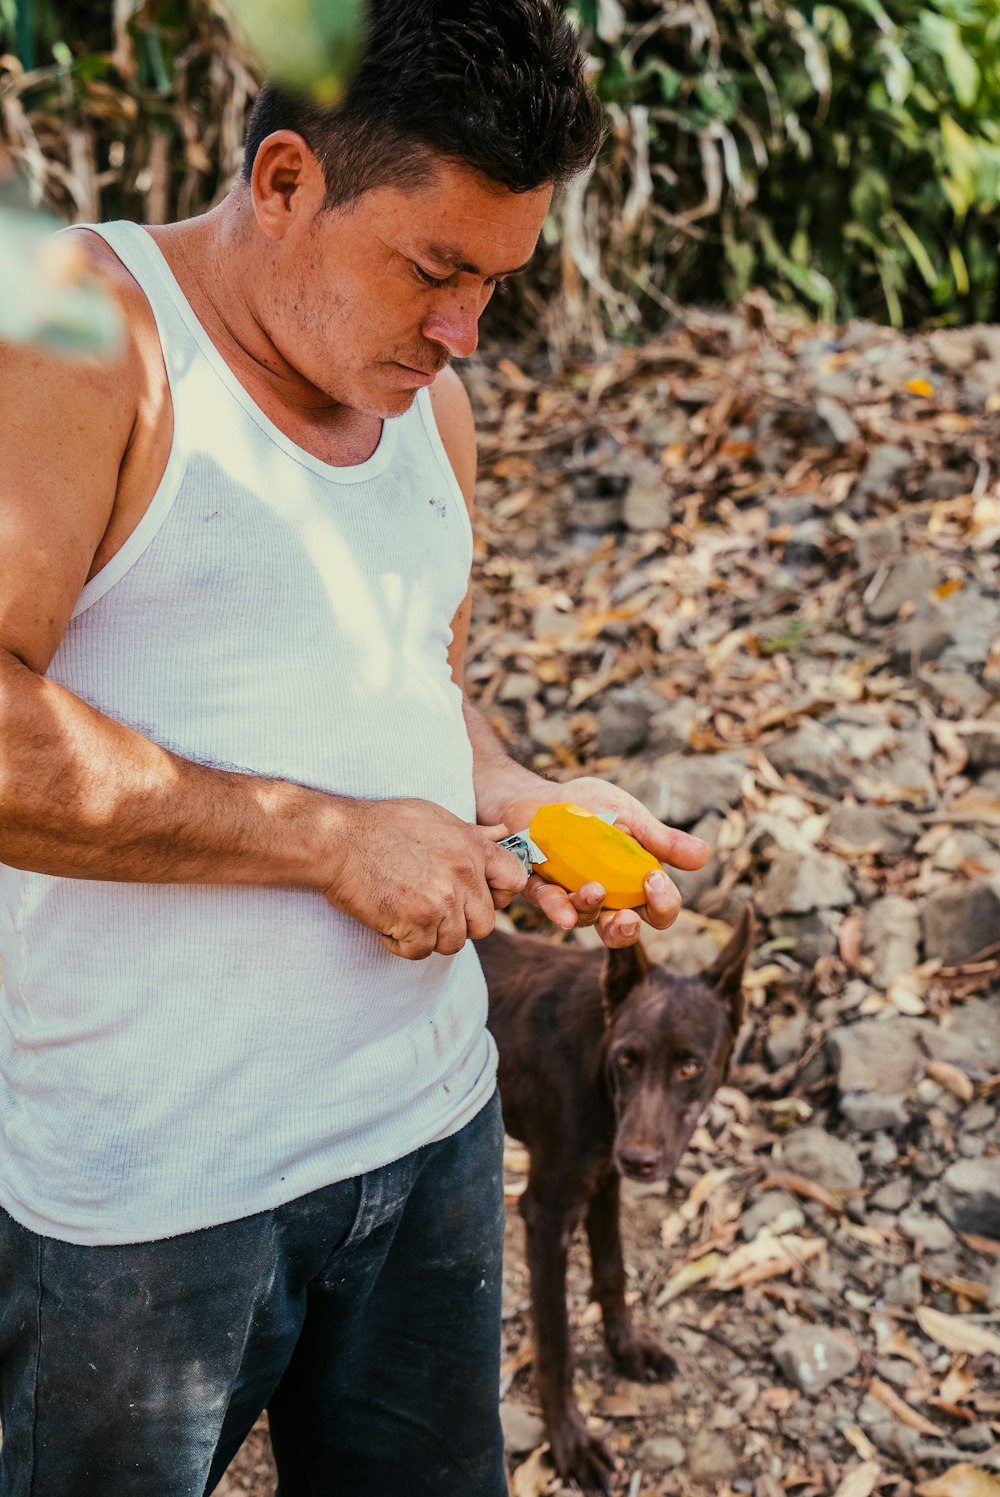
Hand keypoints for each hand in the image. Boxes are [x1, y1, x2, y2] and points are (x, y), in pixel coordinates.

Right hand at [323, 797, 526, 959]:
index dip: (499, 895)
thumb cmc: (381, 825)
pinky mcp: (416, 921)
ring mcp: (442, 900)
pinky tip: (386, 922)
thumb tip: (503, 833)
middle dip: (458, 923)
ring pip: (452, 942)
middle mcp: (464, 874)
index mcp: (472, 847)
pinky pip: (420, 951)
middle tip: (428, 909)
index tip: (476, 897)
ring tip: (403, 913)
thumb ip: (471, 833)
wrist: (338, 839)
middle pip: (484, 924)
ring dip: (428, 935)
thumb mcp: (434, 817)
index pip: (515, 880)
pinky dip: (400, 943)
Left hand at [506, 777, 709, 948]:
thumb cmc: (591, 807)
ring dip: (590, 909)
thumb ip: (662, 840)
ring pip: (585, 920)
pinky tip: (562, 911)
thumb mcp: (631, 816)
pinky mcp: (540, 889)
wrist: (541, 795)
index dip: (664, 904)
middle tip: (627, 919)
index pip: (659, 909)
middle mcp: (606, 897)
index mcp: (635, 882)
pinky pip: (549, 904)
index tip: (655, 879)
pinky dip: (556, 908)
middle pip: (621, 930)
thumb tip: (704, 855)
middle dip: (625, 931)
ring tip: (594, 890)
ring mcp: (572, 896)